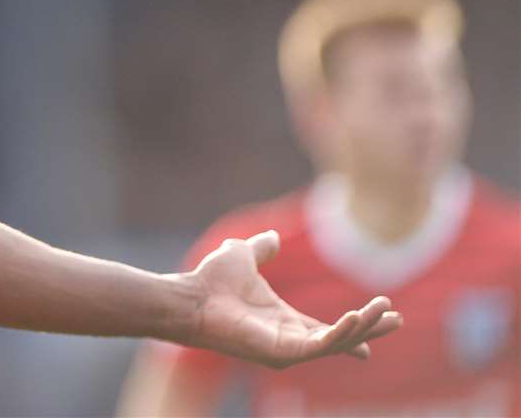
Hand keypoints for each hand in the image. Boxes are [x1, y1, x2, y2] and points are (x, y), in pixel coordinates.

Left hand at [183, 230, 401, 367]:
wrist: (191, 295)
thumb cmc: (211, 281)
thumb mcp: (243, 256)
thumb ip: (261, 248)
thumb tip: (271, 237)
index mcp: (284, 320)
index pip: (327, 328)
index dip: (352, 327)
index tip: (378, 320)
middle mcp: (289, 338)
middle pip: (340, 338)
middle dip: (369, 330)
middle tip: (398, 319)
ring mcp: (287, 348)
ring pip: (337, 342)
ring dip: (363, 328)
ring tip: (384, 311)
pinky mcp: (282, 352)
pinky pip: (321, 346)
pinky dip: (341, 334)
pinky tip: (357, 317)